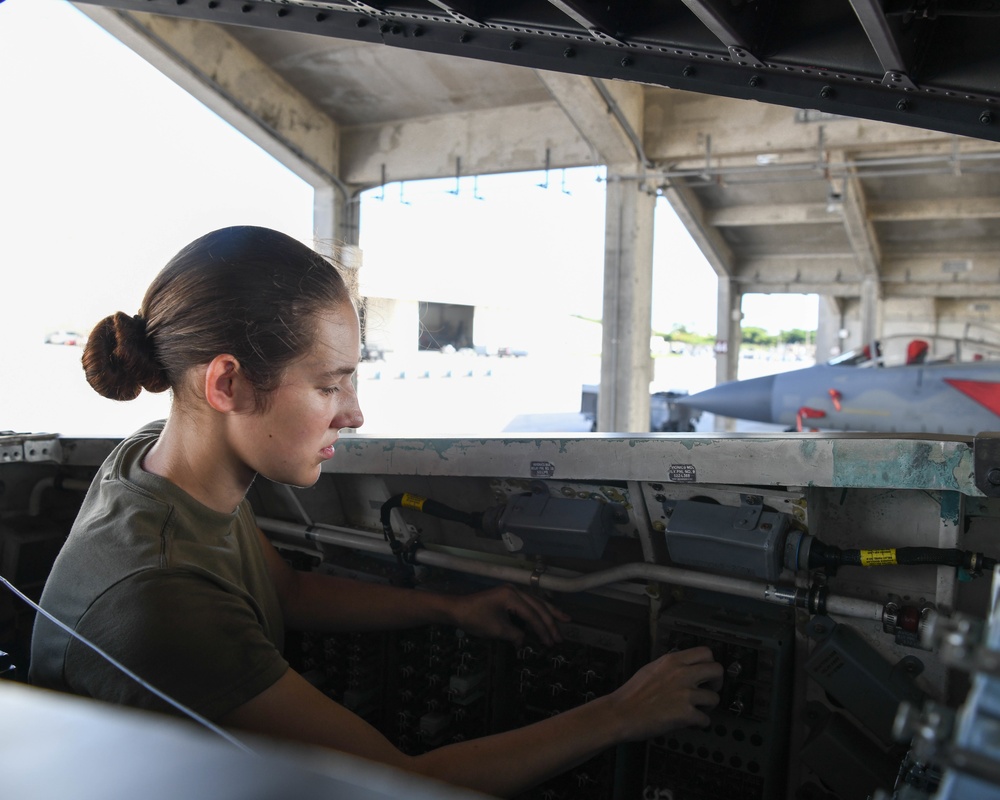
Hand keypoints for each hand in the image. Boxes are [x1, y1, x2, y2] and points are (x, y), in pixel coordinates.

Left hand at [449, 584, 570, 646]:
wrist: (457, 609)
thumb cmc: (475, 619)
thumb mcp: (496, 630)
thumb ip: (515, 634)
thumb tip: (524, 641)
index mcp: (511, 595)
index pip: (532, 614)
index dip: (542, 630)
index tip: (550, 643)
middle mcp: (514, 590)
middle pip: (538, 606)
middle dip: (551, 622)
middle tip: (560, 637)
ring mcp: (512, 591)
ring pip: (536, 602)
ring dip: (549, 612)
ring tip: (565, 619)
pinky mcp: (508, 595)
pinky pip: (528, 603)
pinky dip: (539, 610)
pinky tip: (547, 615)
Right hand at [608, 646, 721, 740]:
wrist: (621, 713)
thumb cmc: (632, 694)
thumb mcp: (651, 668)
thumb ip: (671, 666)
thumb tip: (685, 666)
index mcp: (673, 661)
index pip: (705, 652)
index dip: (710, 663)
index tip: (707, 673)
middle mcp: (682, 674)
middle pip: (717, 670)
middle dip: (717, 682)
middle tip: (709, 690)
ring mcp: (685, 694)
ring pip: (715, 698)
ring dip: (708, 706)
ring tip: (698, 710)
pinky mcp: (685, 714)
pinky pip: (705, 720)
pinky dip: (699, 724)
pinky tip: (690, 723)